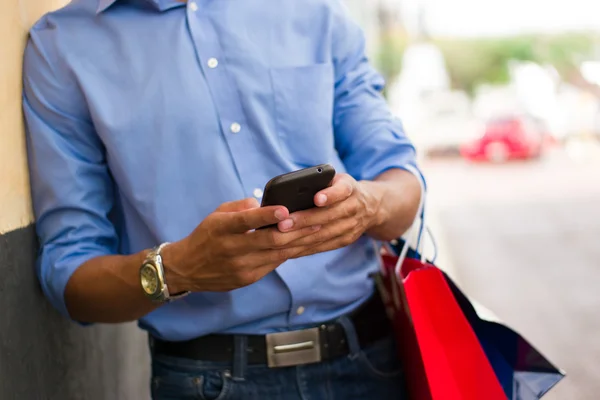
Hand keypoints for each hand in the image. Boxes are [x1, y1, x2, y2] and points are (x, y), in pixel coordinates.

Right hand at [162, 198, 320, 292]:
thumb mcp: (216, 215)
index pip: (246, 221)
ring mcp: (240, 267)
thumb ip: (240, 208)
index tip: (286, 209)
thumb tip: (262, 204)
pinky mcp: (246, 279)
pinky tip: (303, 244)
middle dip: (296, 230)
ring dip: (299, 242)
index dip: (267, 215)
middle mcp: (231, 248)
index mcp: (221, 228)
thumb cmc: (206, 236)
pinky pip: (273, 264)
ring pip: (276, 254)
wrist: (186, 269)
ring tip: (318, 230)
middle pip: (269, 240)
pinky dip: (289, 253)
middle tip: (317, 219)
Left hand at [276, 173, 383, 257]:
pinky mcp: (345, 240)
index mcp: (350, 188)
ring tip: (280, 238)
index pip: (342, 190)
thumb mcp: (336, 178)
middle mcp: (354, 208)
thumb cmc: (341, 189)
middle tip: (282, 224)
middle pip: (328, 216)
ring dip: (300, 238)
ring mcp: (351, 227)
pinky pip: (323, 246)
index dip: (330, 195)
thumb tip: (291, 188)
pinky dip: (304, 248)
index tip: (316, 198)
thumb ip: (320, 180)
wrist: (370, 207)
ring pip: (324, 234)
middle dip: (304, 221)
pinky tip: (287, 249)